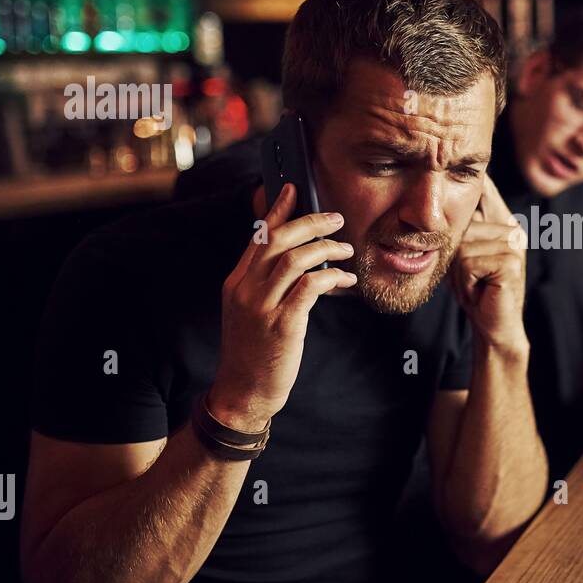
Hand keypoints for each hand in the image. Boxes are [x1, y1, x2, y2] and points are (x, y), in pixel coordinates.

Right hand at [209, 183, 355, 431]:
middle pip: (278, 240)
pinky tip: (345, 281)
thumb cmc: (253, 353)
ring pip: (295, 258)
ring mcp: (262, 306)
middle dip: (310, 223)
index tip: (295, 189)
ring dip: (326, 248)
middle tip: (336, 218)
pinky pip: (310, 286)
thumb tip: (296, 259)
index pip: (259, 236)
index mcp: (236, 282)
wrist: (243, 393)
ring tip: (346, 250)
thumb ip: (266, 284)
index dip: (279, 210)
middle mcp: (245, 289)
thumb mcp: (250, 312)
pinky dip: (331, 277)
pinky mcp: (282, 324)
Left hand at [450, 174, 528, 355]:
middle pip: (463, 222)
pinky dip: (466, 280)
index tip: (458, 164)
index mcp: (504, 222)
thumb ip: (462, 226)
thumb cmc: (476, 288)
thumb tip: (441, 193)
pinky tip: (480, 289)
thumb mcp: (464, 252)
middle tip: (469, 275)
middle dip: (455, 252)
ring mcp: (514, 244)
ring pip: (463, 244)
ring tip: (474, 282)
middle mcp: (513, 228)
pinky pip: (469, 261)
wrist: (493, 324)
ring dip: (460, 270)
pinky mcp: (510, 262)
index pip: (485, 189)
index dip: (471, 180)